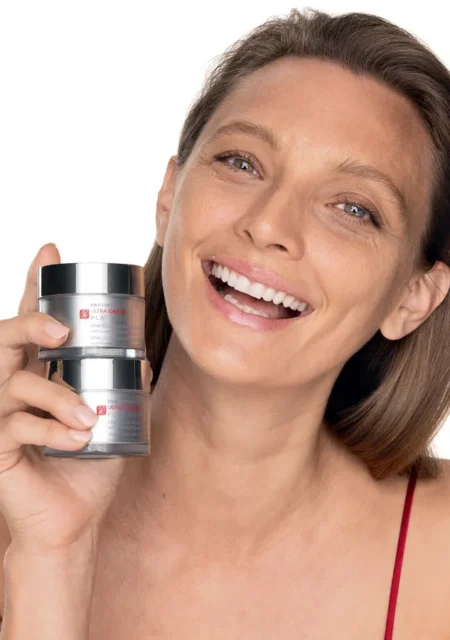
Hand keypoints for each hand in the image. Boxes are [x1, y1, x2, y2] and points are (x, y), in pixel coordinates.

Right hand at [0, 244, 151, 553]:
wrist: (73, 520)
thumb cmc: (89, 465)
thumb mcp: (112, 418)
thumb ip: (122, 386)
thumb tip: (141, 355)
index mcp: (40, 372)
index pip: (32, 320)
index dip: (36, 283)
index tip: (51, 249)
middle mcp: (14, 385)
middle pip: (4, 335)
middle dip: (29, 320)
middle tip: (60, 328)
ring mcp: (0, 414)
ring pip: (12, 381)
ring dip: (56, 396)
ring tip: (90, 415)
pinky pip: (16, 426)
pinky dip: (52, 431)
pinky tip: (78, 440)